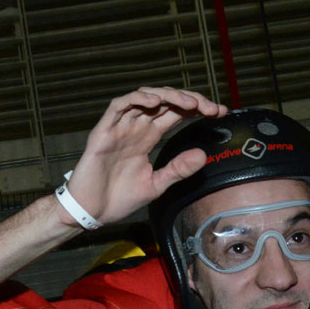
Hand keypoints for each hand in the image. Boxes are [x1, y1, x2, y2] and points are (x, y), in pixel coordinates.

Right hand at [61, 86, 227, 226]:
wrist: (91, 212)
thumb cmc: (118, 198)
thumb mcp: (157, 185)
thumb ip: (177, 169)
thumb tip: (202, 155)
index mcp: (148, 137)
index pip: (176, 114)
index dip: (197, 109)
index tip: (219, 112)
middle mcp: (135, 127)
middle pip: (165, 102)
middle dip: (190, 100)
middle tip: (211, 108)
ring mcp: (119, 127)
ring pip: (145, 97)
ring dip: (169, 96)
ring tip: (190, 103)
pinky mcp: (103, 131)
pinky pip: (119, 106)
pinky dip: (137, 99)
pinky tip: (155, 102)